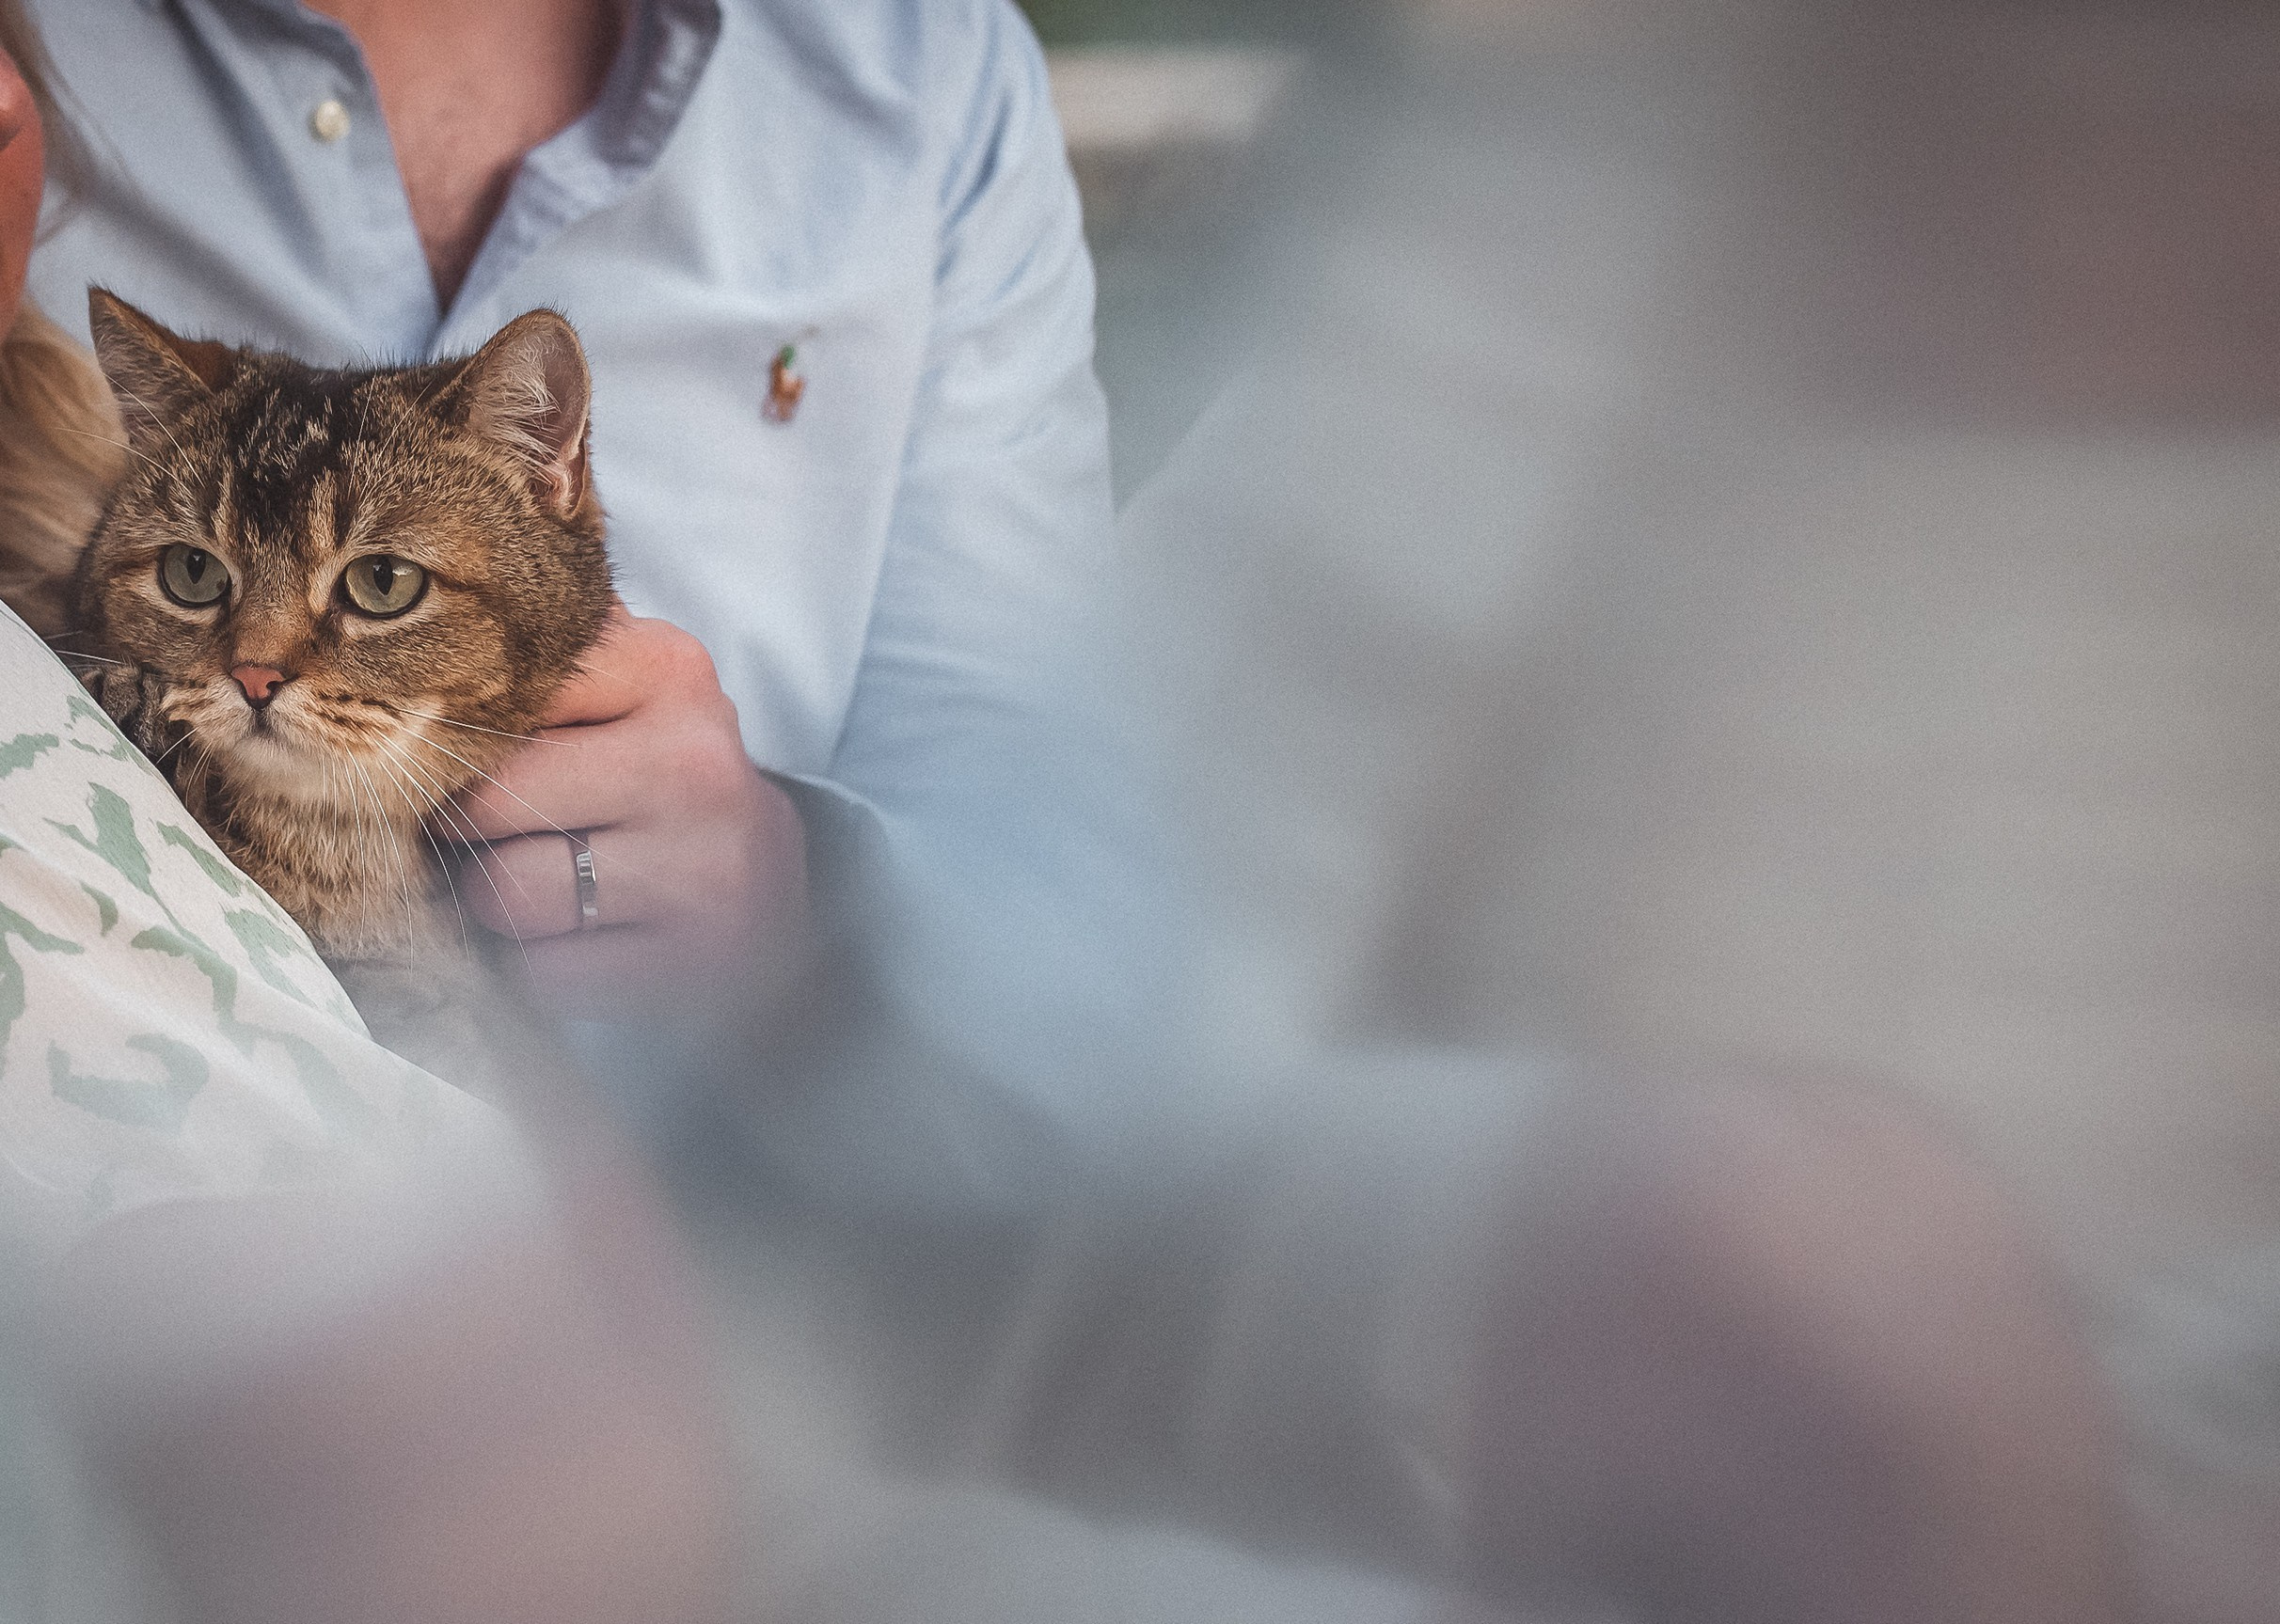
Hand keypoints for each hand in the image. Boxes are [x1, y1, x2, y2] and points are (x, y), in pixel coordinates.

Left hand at [442, 605, 808, 1023]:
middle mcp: (692, 761)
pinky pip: (541, 971)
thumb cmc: (664, 780)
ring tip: (538, 884)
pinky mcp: (688, 960)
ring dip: (495, 901)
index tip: (439, 750)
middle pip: (485, 798)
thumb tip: (402, 603)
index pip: (497, 689)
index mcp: (668, 670)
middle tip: (482, 831)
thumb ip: (546, 649)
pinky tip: (580, 939)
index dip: (444, 731)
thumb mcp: (630, 690)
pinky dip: (538, 966)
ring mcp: (698, 867)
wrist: (772, 889)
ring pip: (504, 891)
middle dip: (460, 826)